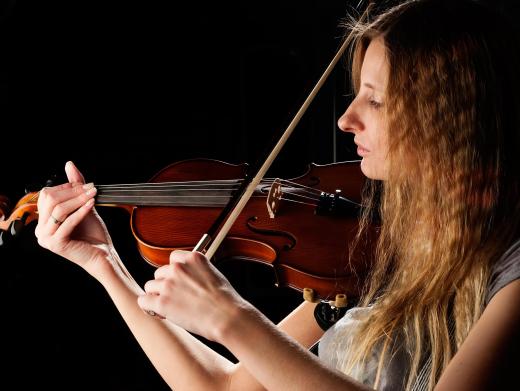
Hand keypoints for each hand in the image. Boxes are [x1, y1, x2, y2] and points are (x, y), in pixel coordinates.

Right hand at [35, 161, 115, 279]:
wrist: (102, 255)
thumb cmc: (92, 233)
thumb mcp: (83, 205)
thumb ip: (76, 186)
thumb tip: (69, 164)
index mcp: (43, 220)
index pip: (46, 195)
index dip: (66, 187)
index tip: (85, 184)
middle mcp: (40, 229)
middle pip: (50, 200)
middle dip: (72, 191)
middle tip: (91, 188)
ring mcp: (46, 238)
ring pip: (58, 209)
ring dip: (78, 199)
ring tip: (93, 195)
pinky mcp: (56, 244)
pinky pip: (67, 222)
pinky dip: (80, 211)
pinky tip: (91, 204)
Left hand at [138, 250, 249, 342]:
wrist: (226, 317)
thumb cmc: (224, 301)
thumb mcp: (213, 274)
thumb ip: (195, 271)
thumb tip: (184, 280)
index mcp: (193, 258)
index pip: (173, 259)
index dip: (175, 272)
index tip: (179, 281)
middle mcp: (178, 268)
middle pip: (160, 273)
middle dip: (166, 285)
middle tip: (176, 298)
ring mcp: (169, 284)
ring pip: (150, 286)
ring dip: (158, 296)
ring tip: (170, 307)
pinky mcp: (162, 302)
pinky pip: (143, 300)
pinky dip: (148, 306)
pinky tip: (158, 311)